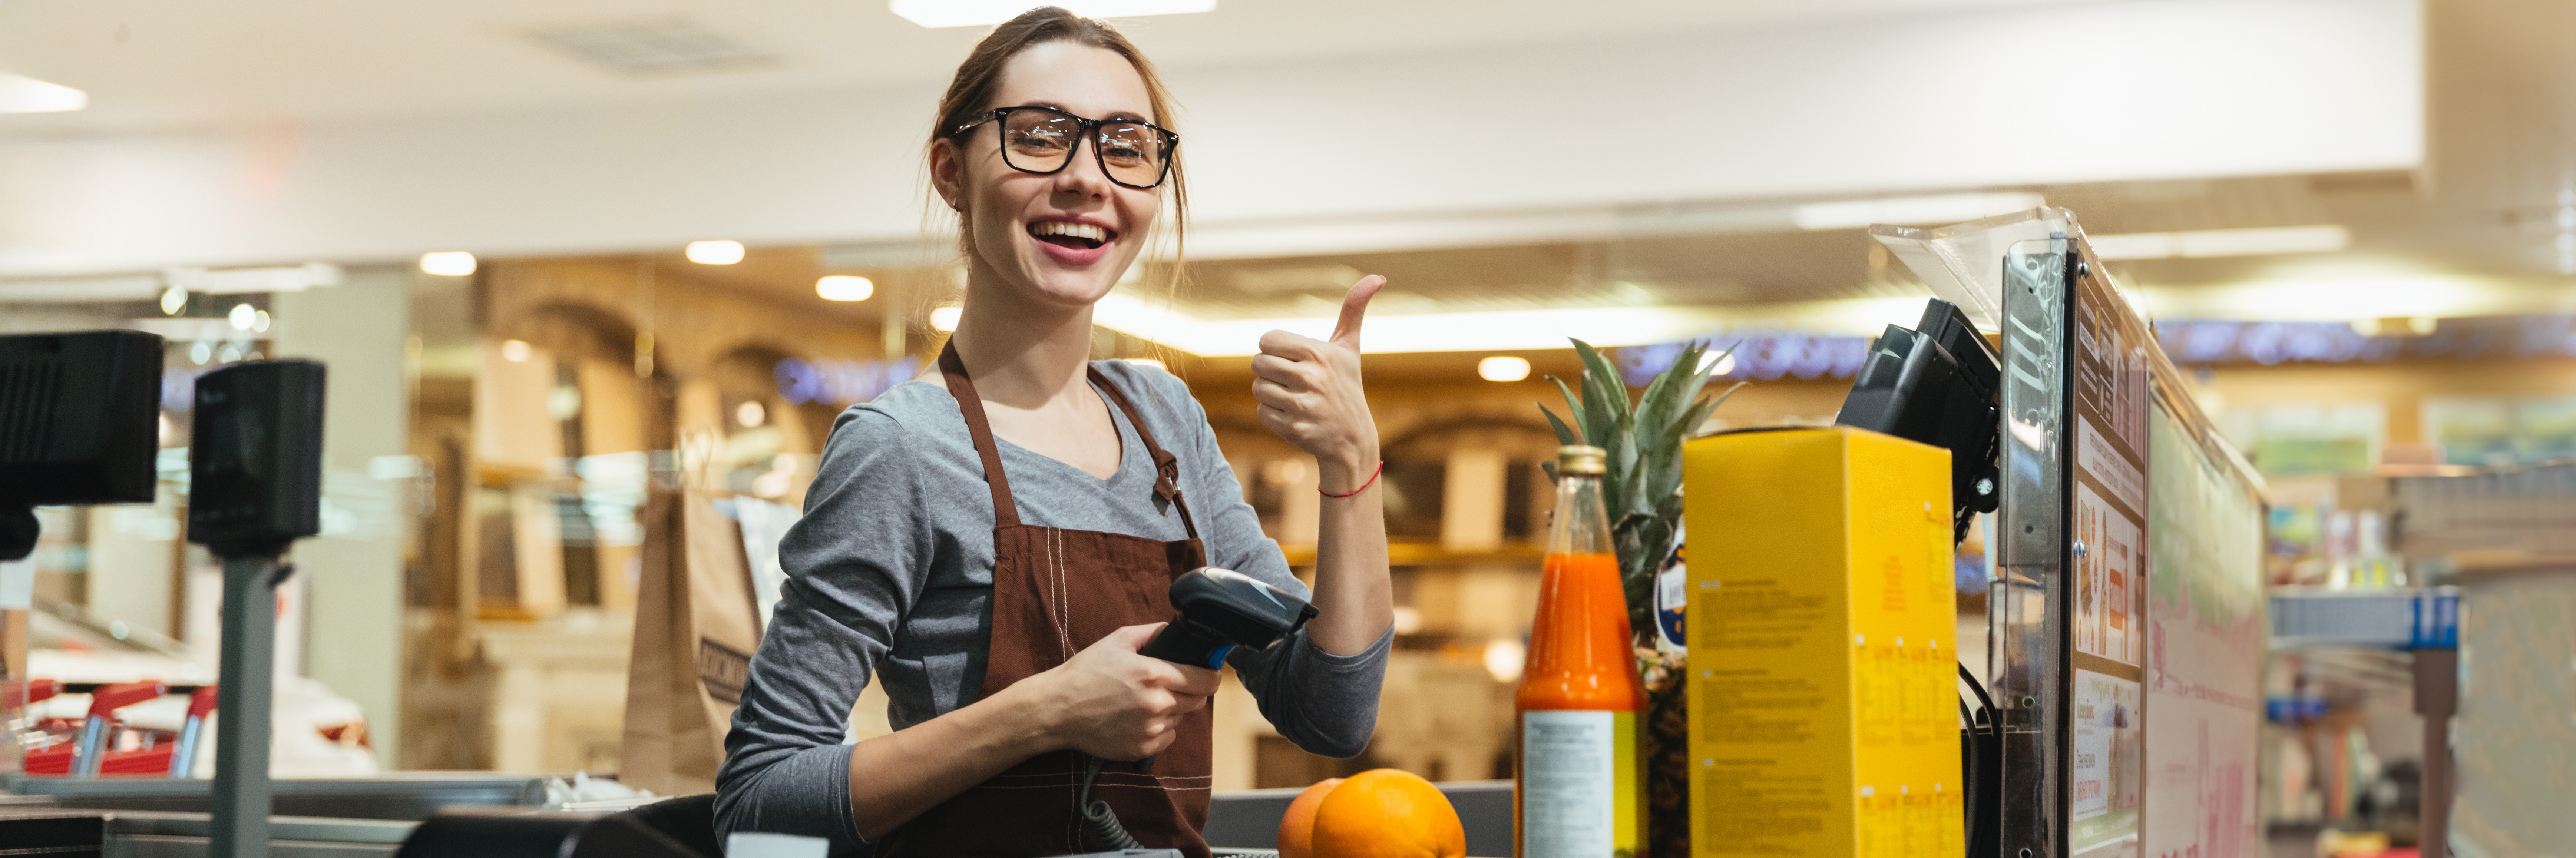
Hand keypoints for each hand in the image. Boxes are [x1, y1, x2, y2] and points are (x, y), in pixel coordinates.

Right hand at [1026, 623, 1220, 760]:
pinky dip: (1159, 729)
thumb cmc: (1085, 672)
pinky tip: (1136, 719)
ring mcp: (1150, 729)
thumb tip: (1176, 632)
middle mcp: (1157, 703)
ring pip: (1180, 718)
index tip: (1207, 673)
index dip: (1210, 676)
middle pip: (1198, 701)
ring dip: (1171, 710)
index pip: (1205, 680)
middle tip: (1168, 684)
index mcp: (1154, 674)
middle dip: (1189, 691)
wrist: (1057, 709)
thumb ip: (1153, 632)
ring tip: (1142, 701)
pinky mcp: (1141, 748)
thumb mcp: (1118, 640)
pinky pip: (1167, 737)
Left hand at [1253, 276, 1382, 479]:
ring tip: (1295, 398)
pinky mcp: (1294, 428)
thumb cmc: (1347, 386)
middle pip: (1258, 364)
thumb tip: (1377, 277)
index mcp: (1319, 353)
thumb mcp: (1349, 347)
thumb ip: (1354, 309)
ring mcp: (1303, 405)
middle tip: (1292, 380)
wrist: (1353, 438)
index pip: (1267, 340)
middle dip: (1271, 372)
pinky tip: (1295, 416)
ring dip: (1272, 394)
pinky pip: (1262, 413)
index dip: (1275, 349)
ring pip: (1258, 389)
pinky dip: (1273, 416)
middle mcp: (1311, 377)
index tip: (1293, 359)